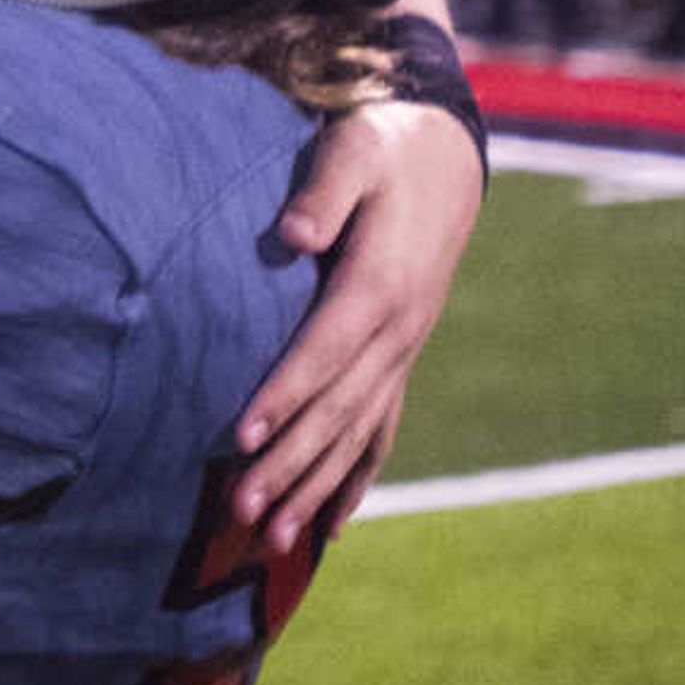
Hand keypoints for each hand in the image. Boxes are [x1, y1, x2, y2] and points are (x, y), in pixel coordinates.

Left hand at [229, 96, 485, 550]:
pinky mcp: (400, 356)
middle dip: (289, 463)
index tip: (241, 435)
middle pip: (337, 409)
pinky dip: (355, 477)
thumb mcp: (355, 149)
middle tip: (242, 511)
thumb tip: (297, 231)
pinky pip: (380, 430)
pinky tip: (331, 526)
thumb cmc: (383, 146)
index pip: (324, 352)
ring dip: (314, 487)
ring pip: (357, 433)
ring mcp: (404, 350)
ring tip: (272, 538)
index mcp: (380, 284)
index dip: (283, 394)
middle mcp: (398, 330)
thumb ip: (326, 188)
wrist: (442, 157)